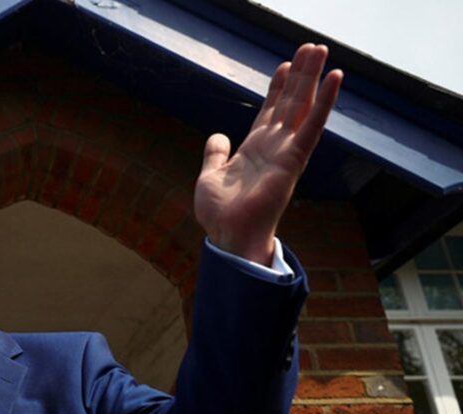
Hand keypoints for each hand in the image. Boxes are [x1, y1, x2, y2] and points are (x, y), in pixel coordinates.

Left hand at [195, 43, 342, 264]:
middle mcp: (274, 147)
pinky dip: (324, 102)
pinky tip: (334, 78)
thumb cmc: (220, 215)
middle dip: (300, 75)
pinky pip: (312, 125)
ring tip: (321, 50)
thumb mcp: (209, 176)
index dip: (277, 89)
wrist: (228, 237)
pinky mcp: (294, 160)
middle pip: (290, 103)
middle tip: (311, 47)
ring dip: (314, 78)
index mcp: (254, 150)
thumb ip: (215, 154)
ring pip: (303, 106)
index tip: (285, 65)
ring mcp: (286, 152)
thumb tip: (218, 136)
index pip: (270, 112)